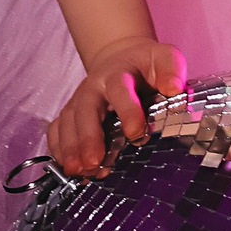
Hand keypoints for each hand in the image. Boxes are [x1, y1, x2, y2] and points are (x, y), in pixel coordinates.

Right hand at [48, 37, 186, 176]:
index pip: (119, 89)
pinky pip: (57, 130)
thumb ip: (172, 70)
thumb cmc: (146, 65)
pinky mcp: (70, 113)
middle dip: (88, 137)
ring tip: (79, 172)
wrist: (123, 59)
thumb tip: (174, 88)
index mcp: (118, 73)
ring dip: (71, 148)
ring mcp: (79, 100)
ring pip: (68, 122)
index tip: (136, 133)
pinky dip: (58, 149)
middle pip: (85, 109)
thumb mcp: (165, 58)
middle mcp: (93, 87)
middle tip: (93, 162)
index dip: (126, 110)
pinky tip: (68, 169)